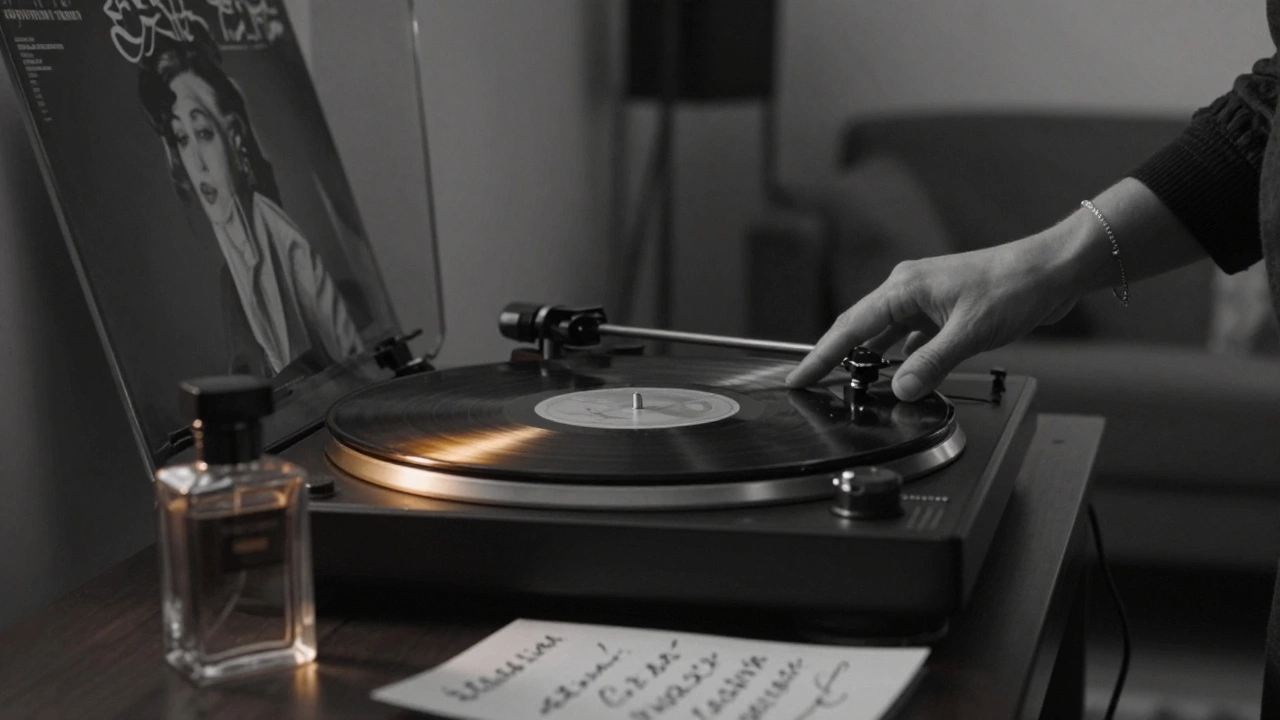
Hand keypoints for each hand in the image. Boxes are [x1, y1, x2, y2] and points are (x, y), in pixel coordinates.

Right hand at [785, 226, 1092, 398]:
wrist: (1052, 269)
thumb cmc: (1014, 286)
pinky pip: (909, 335)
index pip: (850, 327)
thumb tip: (902, 390)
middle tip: (812, 383)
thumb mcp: (969, 332)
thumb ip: (931, 364)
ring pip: (885, 333)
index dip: (821, 356)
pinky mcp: (944, 308)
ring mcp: (926, 298)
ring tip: (851, 383)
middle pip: (860, 328)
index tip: (798, 377)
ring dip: (870, 357)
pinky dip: (900, 354)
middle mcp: (908, 289)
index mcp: (904, 288)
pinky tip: (902, 371)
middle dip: (835, 357)